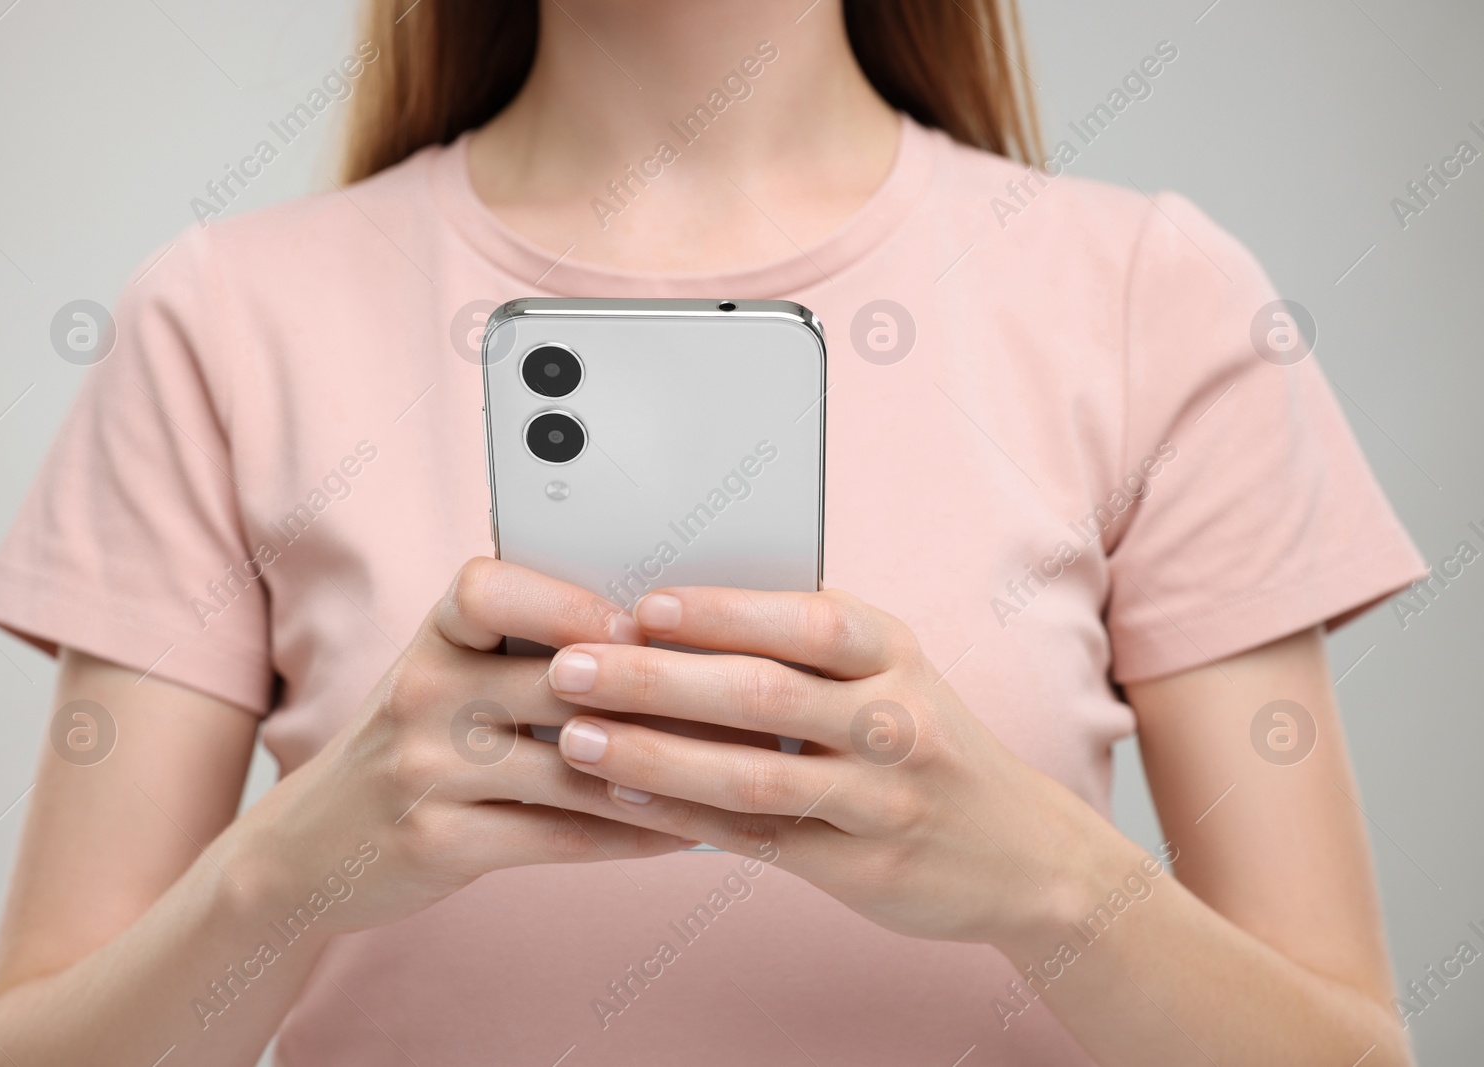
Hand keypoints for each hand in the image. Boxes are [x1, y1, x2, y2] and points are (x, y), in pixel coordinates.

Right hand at [219, 558, 698, 932]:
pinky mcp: (437, 841)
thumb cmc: (416, 746)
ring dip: (667, 775)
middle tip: (744, 704)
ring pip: (575, 767)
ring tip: (739, 776)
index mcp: (432, 636)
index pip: (489, 586)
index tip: (640, 624)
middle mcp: (421, 690)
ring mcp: (424, 768)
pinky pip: (560, 836)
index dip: (569, 603)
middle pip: (558, 681)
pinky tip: (683, 832)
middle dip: (658, 695)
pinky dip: (632, 835)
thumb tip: (665, 636)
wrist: (310, 849)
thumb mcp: (446, 679)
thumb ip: (528, 652)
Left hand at [544, 586, 1128, 950]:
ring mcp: (882, 799)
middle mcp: (895, 720)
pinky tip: (625, 799)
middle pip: (764, 693)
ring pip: (754, 774)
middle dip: (656, 679)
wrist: (1024, 851)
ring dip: (656, 754)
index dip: (720, 612)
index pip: (804, 621)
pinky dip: (686, 818)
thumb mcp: (892, 671)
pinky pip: (759, 839)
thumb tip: (669, 613)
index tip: (639, 605)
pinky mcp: (861, 866)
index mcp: (894, 651)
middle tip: (571, 667)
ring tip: (578, 739)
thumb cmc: (925, 740)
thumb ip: (804, 646)